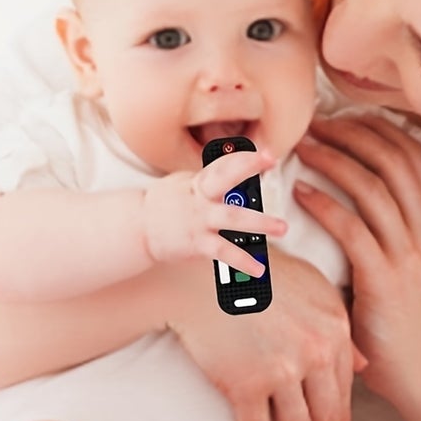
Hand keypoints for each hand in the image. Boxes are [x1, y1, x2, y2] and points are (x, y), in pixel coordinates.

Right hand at [142, 148, 286, 277]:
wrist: (138, 228)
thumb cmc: (167, 204)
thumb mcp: (185, 185)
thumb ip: (212, 182)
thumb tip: (242, 177)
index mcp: (199, 182)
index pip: (223, 164)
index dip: (245, 156)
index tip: (268, 152)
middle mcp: (200, 198)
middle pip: (225, 179)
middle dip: (248, 167)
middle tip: (273, 161)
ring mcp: (199, 221)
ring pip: (232, 218)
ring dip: (259, 222)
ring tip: (282, 227)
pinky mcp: (197, 243)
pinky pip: (223, 252)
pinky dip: (242, 261)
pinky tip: (259, 268)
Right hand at [166, 247, 364, 420]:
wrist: (204, 271)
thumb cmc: (257, 271)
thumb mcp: (311, 286)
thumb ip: (338, 325)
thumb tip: (363, 365)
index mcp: (334, 327)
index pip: (343, 388)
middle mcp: (314, 351)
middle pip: (326, 415)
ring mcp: (281, 370)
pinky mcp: (245, 385)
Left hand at [292, 114, 420, 407]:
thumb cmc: (407, 323)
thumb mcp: (410, 267)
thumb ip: (388, 233)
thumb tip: (346, 199)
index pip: (413, 155)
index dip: (377, 129)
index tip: (343, 119)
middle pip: (392, 159)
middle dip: (351, 134)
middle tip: (315, 125)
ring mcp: (409, 253)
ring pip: (372, 185)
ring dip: (333, 159)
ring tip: (303, 148)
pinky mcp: (385, 277)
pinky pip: (353, 228)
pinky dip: (325, 204)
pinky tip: (301, 194)